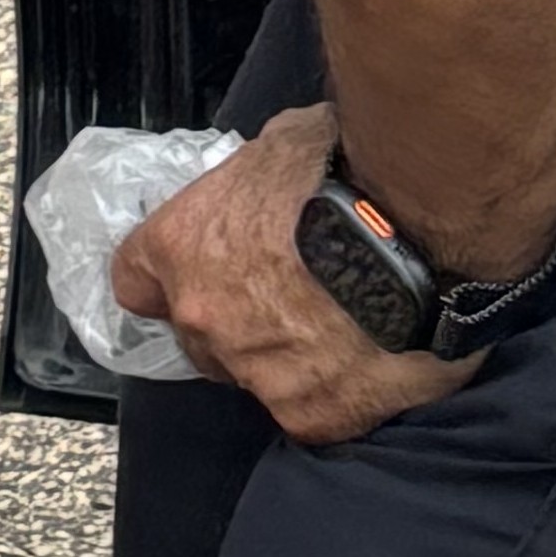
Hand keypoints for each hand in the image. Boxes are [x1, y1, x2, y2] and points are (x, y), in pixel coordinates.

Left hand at [112, 98, 483, 445]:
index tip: (204, 276)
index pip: (136, 281)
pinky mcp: (311, 414)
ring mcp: (253, 371)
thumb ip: (260, 175)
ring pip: (256, 379)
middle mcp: (201, 315)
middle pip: (198, 338)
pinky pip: (316, 414)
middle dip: (238, 325)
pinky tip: (377, 365)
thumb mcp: (284, 142)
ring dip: (291, 361)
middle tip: (297, 302)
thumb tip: (276, 175)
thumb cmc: (351, 165)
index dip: (171, 280)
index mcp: (178, 245)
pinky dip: (343, 394)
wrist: (419, 224)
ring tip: (349, 333)